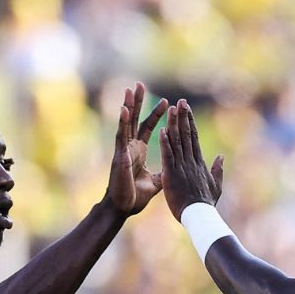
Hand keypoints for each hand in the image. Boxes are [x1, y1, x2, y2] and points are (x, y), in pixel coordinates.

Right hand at [104, 82, 168, 216]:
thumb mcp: (156, 182)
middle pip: (135, 119)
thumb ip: (164, 172)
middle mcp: (130, 147)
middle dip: (138, 102)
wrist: (124, 208)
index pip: (148, 127)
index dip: (155, 114)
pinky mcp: (119, 156)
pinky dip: (123, 122)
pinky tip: (124, 109)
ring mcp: (123, 150)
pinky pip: (121, 136)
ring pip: (126, 123)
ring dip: (129, 106)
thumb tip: (174, 169)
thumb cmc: (135, 196)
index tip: (166, 102)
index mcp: (139, 151)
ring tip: (131, 89)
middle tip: (141, 85)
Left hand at [160, 98, 224, 219]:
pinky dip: (165, 142)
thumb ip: (218, 169)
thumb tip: (221, 156)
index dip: (190, 122)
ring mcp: (181, 167)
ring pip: (177, 141)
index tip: (187, 109)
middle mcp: (191, 161)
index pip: (194, 138)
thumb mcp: (216, 185)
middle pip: (187, 135)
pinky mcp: (172, 174)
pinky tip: (162, 129)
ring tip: (171, 109)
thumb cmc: (206, 204)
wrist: (199, 216)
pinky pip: (168, 155)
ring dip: (174, 124)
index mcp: (199, 162)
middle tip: (180, 101)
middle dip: (183, 117)